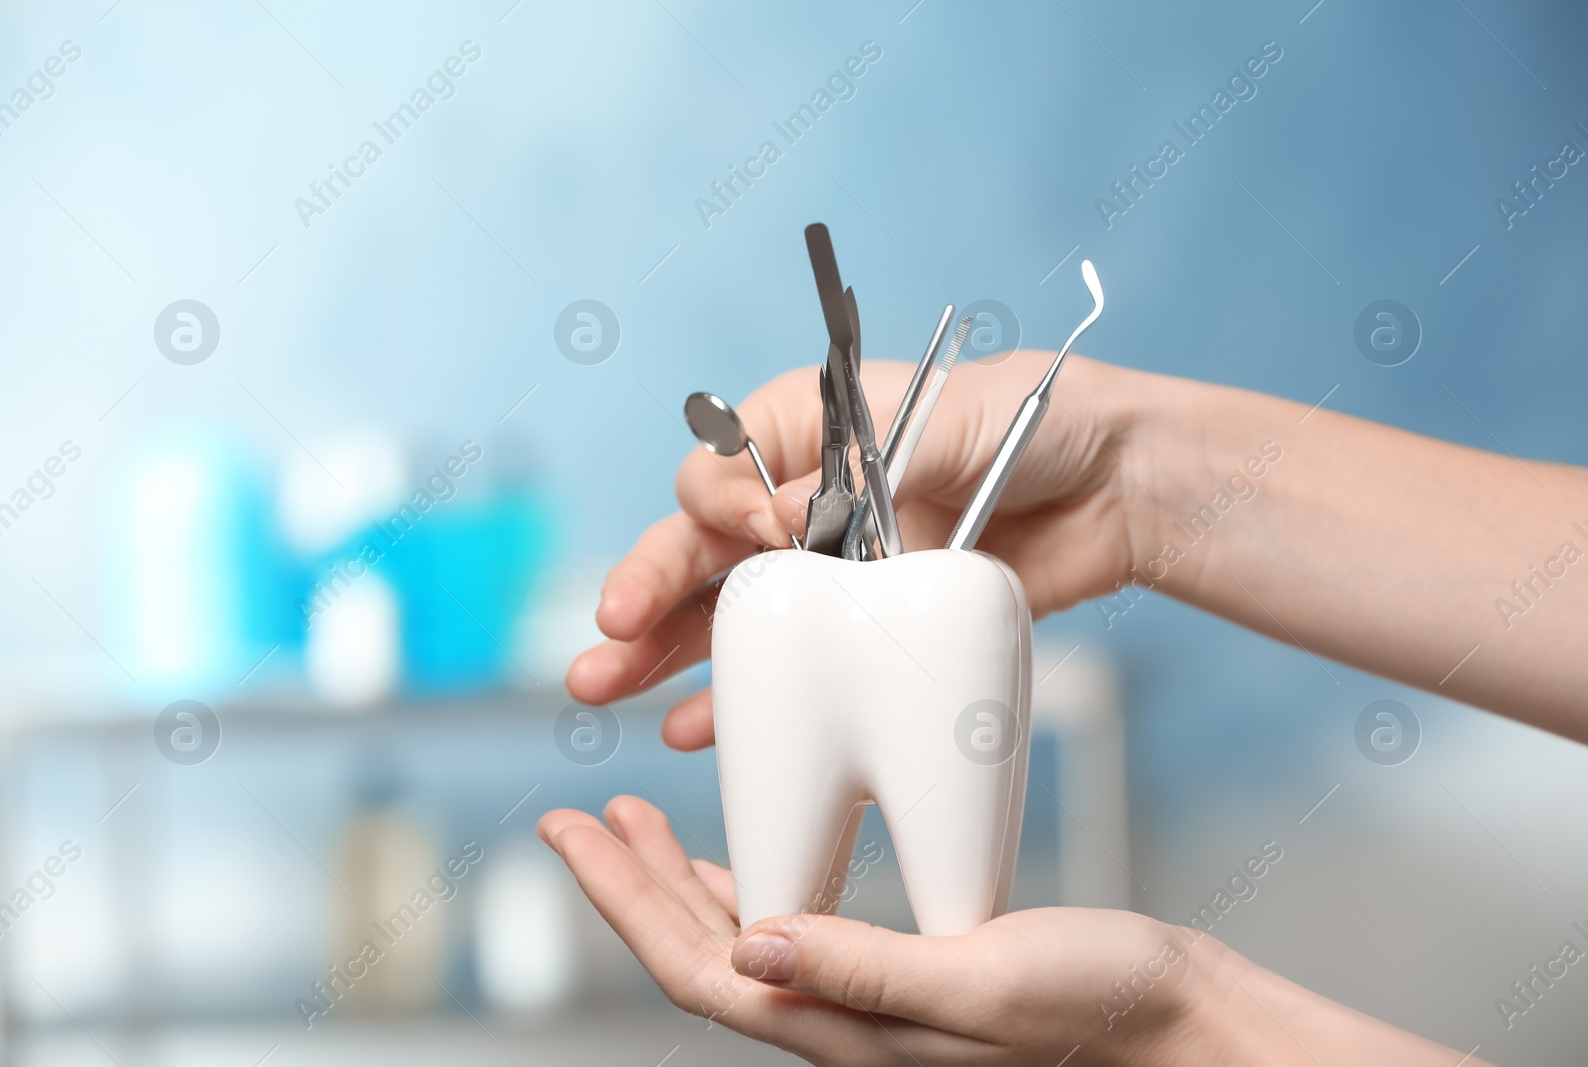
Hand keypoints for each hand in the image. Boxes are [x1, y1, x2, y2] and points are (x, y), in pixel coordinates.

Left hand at [536, 796, 1227, 1066]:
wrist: (1177, 1026)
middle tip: (576, 819)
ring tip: (633, 826)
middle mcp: (842, 1022)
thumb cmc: (1099, 1009)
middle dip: (629, 885)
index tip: (570, 834)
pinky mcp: (900, 973)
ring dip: (676, 882)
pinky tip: (740, 864)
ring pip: (738, 941)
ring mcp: (867, 1001)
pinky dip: (746, 887)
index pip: (696, 970)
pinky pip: (793, 930)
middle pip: (700, 955)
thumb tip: (747, 946)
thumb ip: (864, 968)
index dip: (622, 901)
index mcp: (847, 1029)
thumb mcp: (980, 978)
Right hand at [567, 354, 1152, 749]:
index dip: (721, 499)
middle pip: (700, 546)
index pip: (724, 464)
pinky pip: (788, 671)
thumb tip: (781, 514)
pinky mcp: (864, 632)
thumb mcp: (947, 417)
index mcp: (808, 431)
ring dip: (664, 651)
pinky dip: (735, 699)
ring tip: (607, 687)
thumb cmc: (1034, 423)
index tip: (759, 526)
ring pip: (726, 614)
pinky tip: (690, 726)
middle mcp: (802, 500)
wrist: (1116, 486)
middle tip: (608, 633)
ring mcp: (829, 571)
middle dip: (648, 587)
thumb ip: (860, 461)